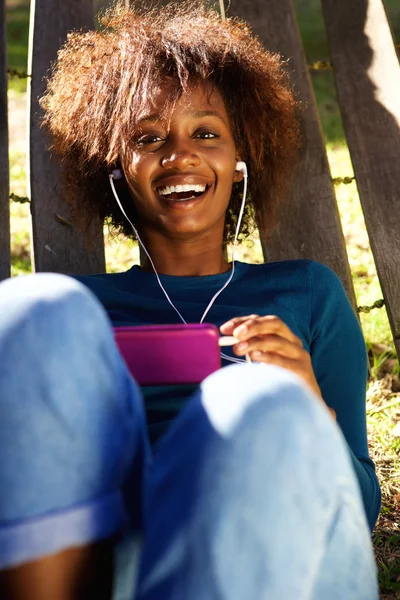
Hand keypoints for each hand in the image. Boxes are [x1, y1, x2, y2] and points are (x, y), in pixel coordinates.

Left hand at [220, 314, 335, 419]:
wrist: (305, 401)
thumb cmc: (278, 378)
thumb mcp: (263, 359)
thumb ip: (248, 349)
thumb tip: (225, 343)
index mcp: (282, 335)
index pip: (262, 320)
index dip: (243, 321)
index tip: (225, 329)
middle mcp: (292, 341)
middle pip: (274, 324)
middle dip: (253, 326)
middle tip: (235, 335)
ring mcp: (299, 354)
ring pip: (278, 341)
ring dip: (255, 343)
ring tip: (238, 349)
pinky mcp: (302, 370)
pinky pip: (285, 361)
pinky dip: (269, 358)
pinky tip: (254, 357)